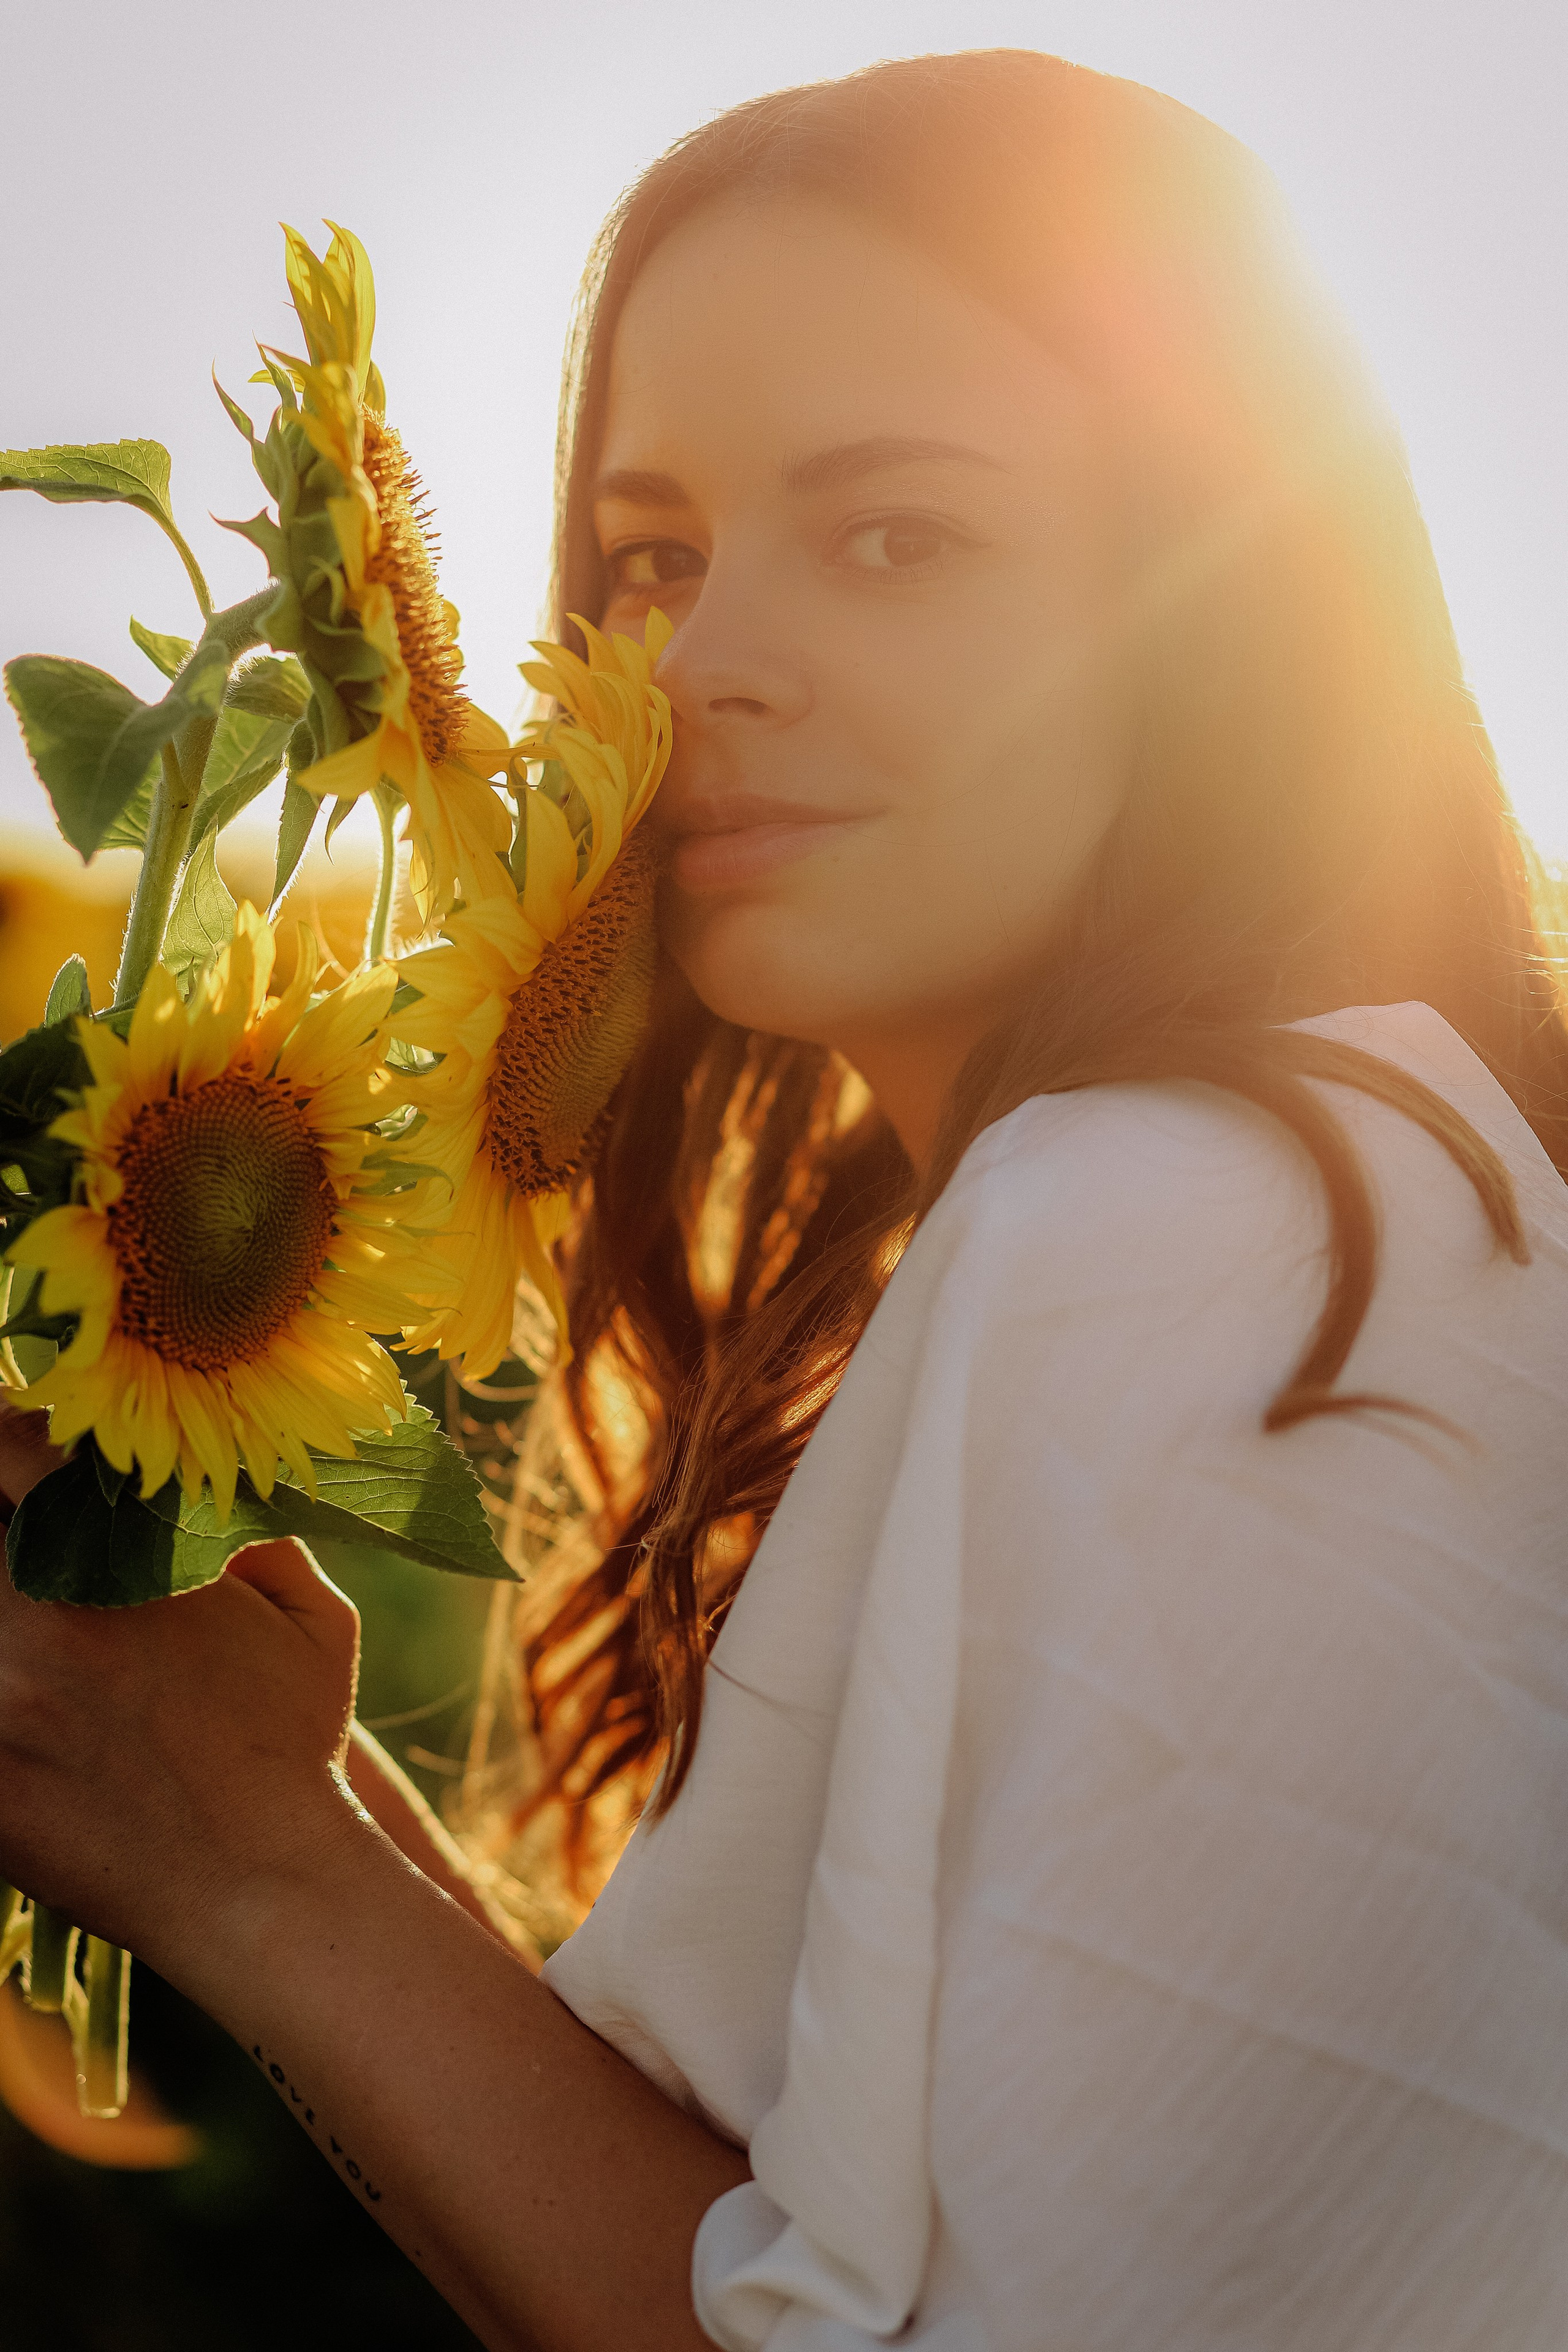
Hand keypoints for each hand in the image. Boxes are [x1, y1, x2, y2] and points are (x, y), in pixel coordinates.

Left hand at [0, 1449, 362, 1976]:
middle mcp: (40, 1620)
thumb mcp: (307, 1614)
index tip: (16, 1450)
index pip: (9, 1443)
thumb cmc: (294, 1745)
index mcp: (122, 1563)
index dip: (6, 1434)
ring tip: (22, 1624)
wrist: (263, 1885)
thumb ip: (251, 1530)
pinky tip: (22, 1703)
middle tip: (17, 1540)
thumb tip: (204, 1483)